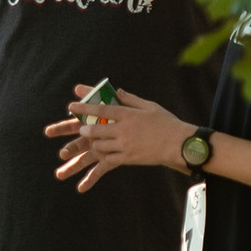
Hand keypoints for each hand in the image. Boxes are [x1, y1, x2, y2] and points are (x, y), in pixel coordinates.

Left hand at [44, 86, 188, 192]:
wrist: (178, 144)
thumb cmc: (166, 122)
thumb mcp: (149, 106)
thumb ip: (130, 99)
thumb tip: (117, 91)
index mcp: (128, 114)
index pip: (100, 110)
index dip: (84, 108)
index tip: (71, 106)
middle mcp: (123, 130)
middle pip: (96, 129)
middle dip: (85, 129)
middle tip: (82, 129)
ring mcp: (125, 145)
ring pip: (100, 146)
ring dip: (94, 143)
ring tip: (95, 142)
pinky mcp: (129, 158)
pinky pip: (109, 159)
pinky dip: (105, 156)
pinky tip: (104, 155)